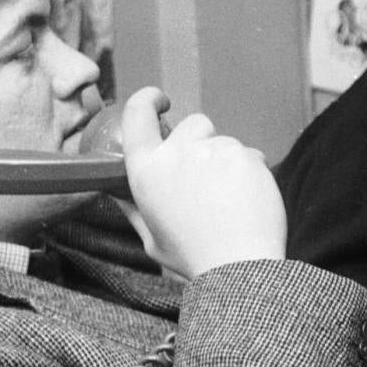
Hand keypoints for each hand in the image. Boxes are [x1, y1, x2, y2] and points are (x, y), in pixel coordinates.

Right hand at [117, 88, 287, 277]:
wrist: (238, 265)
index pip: (137, 113)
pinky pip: (249, 154)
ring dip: (226, 161)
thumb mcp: (150, 238)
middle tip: (206, 176)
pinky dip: (249, 172)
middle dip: (200, 141)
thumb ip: (134, 208)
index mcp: (146, 170)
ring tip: (228, 200)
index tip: (159, 102)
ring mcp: (214, 150)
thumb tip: (117, 191)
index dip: (148, 100)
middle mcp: (176, 153)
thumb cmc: (193, 257)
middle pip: (192, 124)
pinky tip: (247, 200)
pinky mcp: (245, 154)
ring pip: (223, 142)